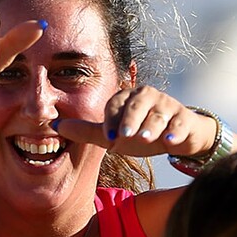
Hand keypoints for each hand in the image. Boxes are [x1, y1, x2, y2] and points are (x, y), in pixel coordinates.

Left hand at [53, 83, 215, 161]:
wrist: (177, 136)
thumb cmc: (140, 132)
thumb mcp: (112, 134)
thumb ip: (86, 131)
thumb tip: (53, 125)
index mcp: (126, 97)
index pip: (115, 105)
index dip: (111, 120)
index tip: (109, 137)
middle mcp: (147, 96)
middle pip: (137, 105)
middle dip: (131, 120)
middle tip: (125, 135)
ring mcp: (167, 105)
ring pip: (158, 114)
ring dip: (151, 126)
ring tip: (145, 138)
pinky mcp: (184, 117)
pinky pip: (179, 122)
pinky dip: (175, 131)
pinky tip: (171, 140)